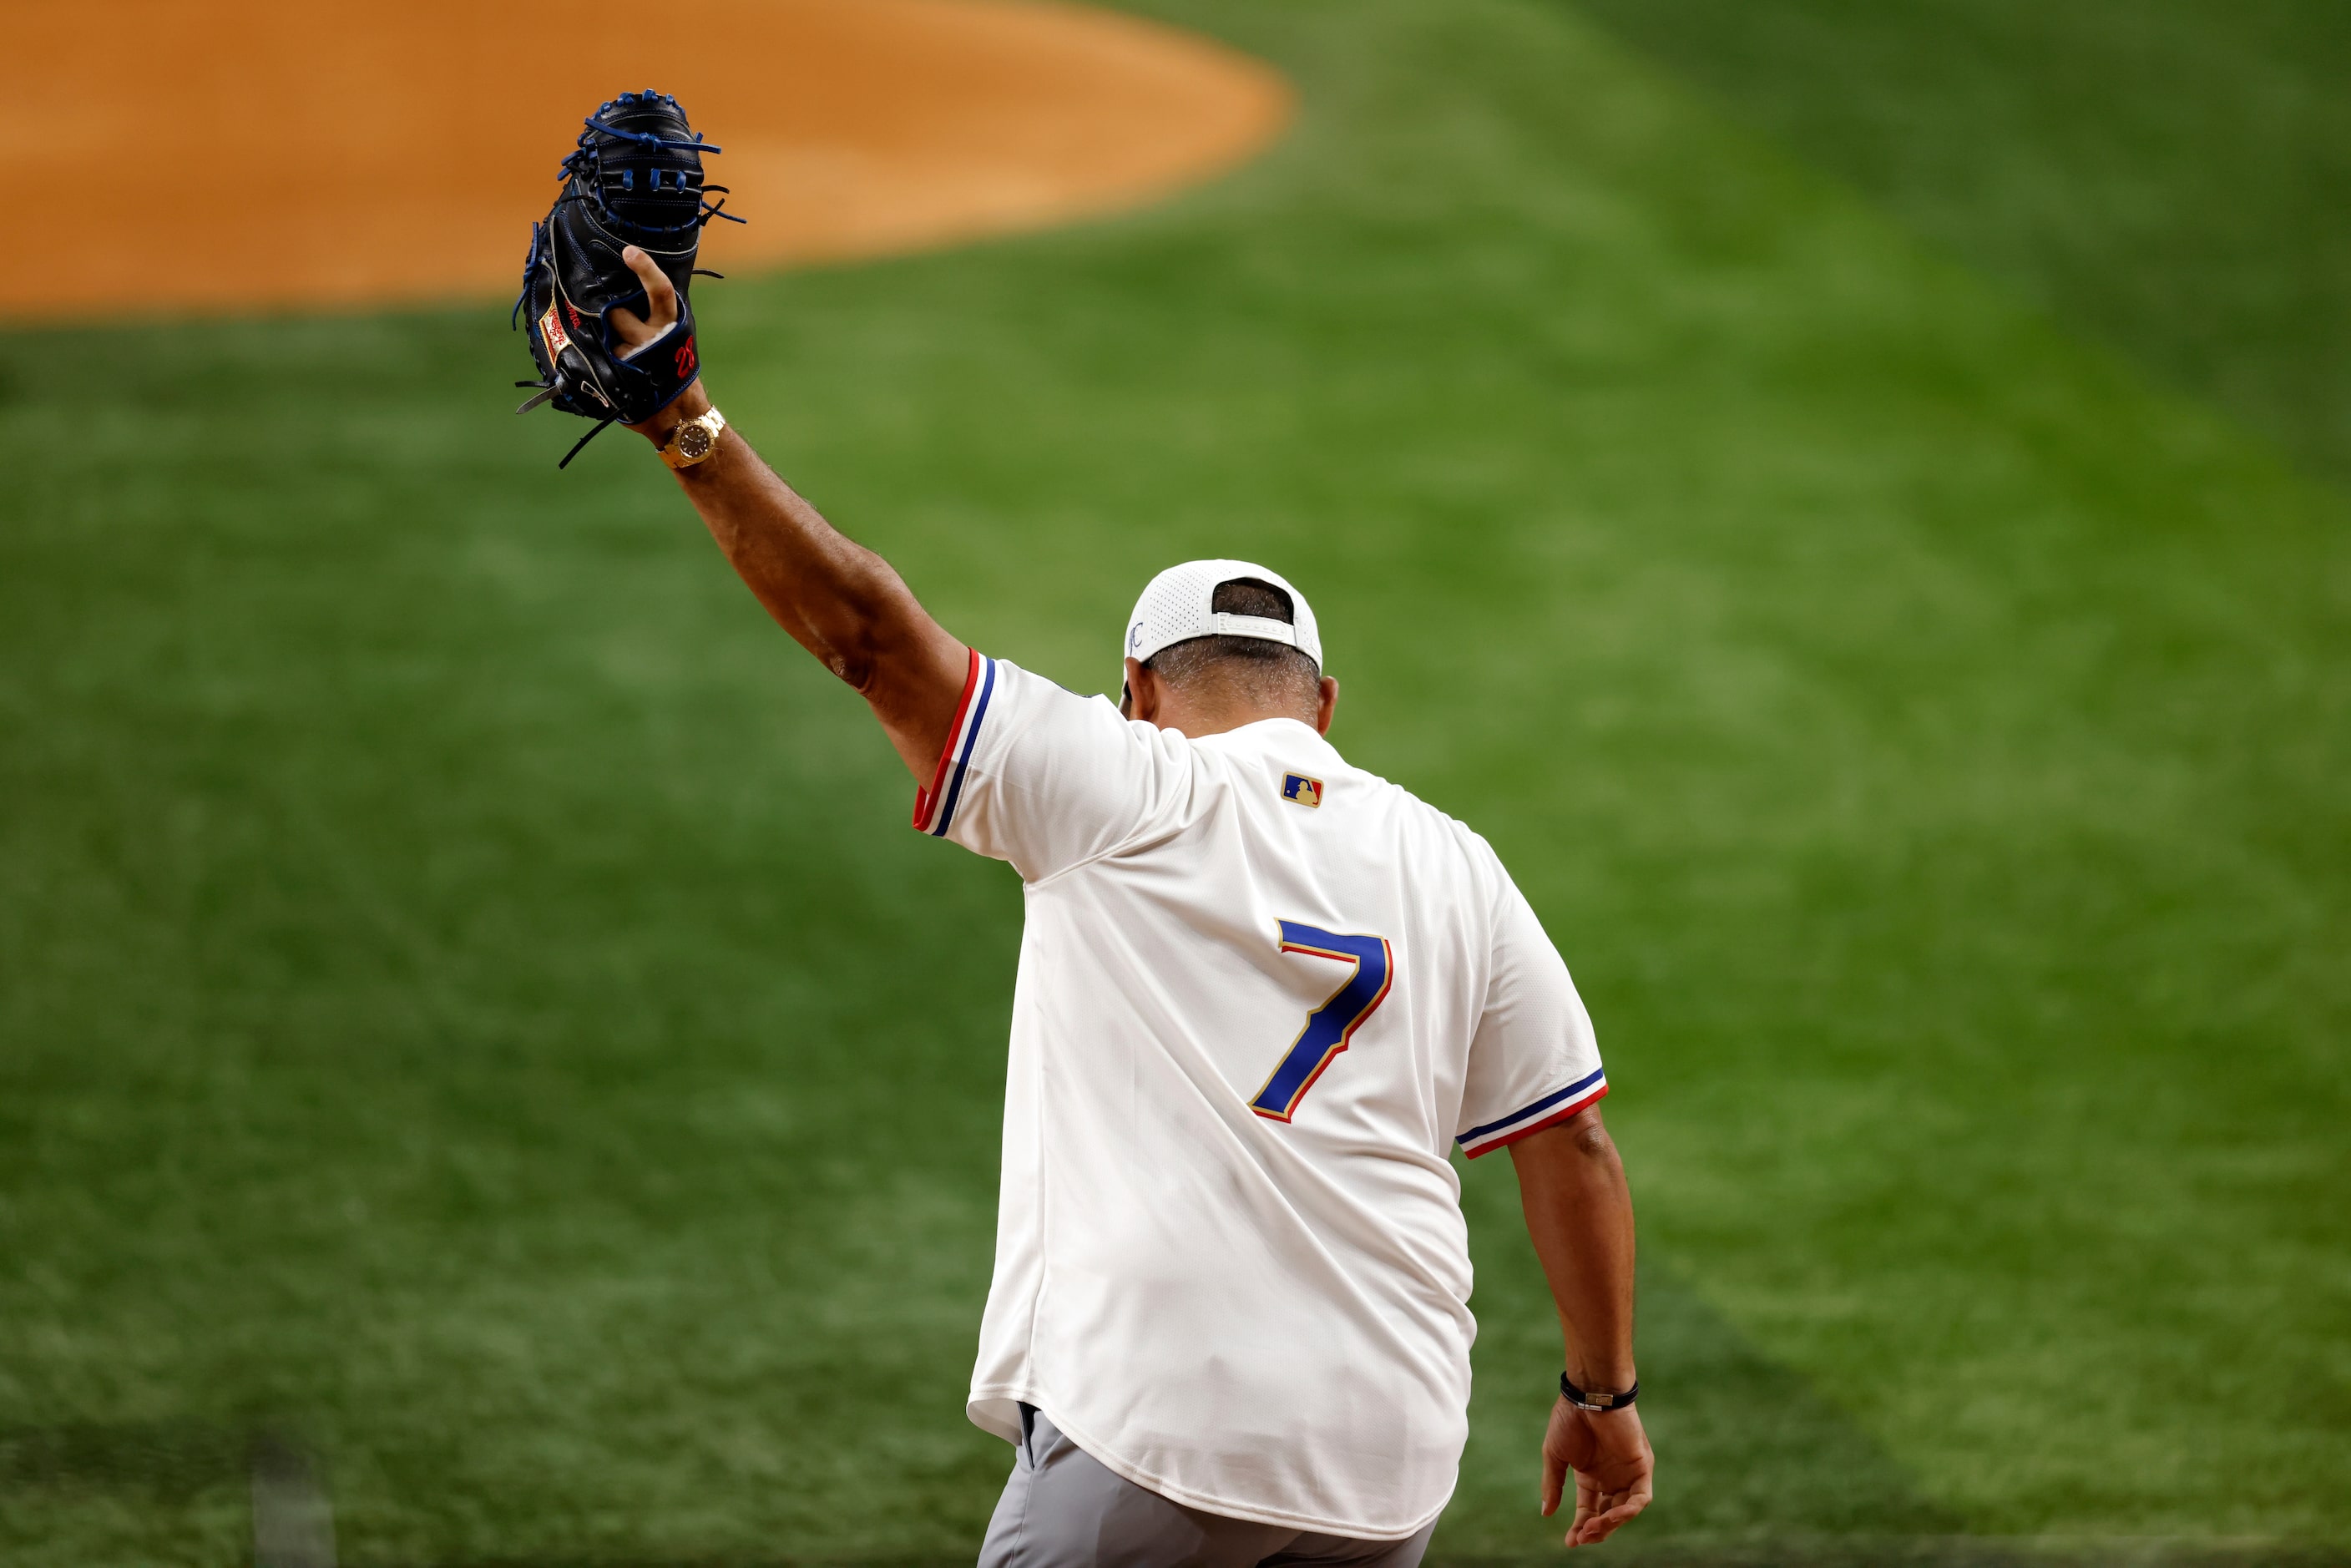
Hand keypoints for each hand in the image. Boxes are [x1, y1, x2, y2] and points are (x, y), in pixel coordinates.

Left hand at [608, 245, 709, 439]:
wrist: (680, 419)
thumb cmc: (676, 375)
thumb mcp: (677, 342)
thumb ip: (659, 319)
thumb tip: (633, 295)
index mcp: (671, 325)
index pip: (660, 291)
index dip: (645, 269)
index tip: (629, 252)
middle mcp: (654, 338)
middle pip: (618, 312)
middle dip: (613, 316)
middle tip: (617, 327)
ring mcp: (634, 356)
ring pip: (608, 337)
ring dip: (609, 344)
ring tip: (623, 360)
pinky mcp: (619, 374)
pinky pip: (602, 359)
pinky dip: (603, 364)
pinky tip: (615, 375)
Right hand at [1540, 1398, 1651, 1547]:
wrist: (1588, 1396)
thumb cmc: (1569, 1420)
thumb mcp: (1555, 1456)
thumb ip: (1553, 1484)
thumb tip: (1545, 1513)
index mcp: (1589, 1478)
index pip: (1587, 1512)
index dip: (1579, 1529)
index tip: (1569, 1542)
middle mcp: (1610, 1479)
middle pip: (1607, 1516)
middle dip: (1595, 1531)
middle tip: (1581, 1536)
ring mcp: (1627, 1474)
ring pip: (1624, 1511)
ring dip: (1610, 1523)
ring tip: (1594, 1527)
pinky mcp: (1641, 1467)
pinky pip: (1641, 1497)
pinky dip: (1629, 1510)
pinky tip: (1613, 1514)